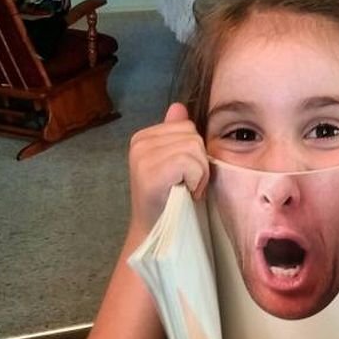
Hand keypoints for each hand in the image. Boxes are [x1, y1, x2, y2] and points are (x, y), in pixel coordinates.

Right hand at [128, 103, 209, 234]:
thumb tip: (179, 106)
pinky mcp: (150, 173)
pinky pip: (190, 162)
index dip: (195, 152)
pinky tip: (186, 192)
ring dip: (199, 173)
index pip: (186, 126)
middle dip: (199, 162)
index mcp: (143, 137)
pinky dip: (196, 179)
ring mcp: (142, 157)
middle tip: (187, 184)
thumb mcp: (176, 162)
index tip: (184, 175)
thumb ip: (176, 134)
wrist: (157, 232)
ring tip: (186, 188)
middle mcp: (139, 143)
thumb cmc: (172, 199)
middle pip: (192, 135)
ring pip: (194, 147)